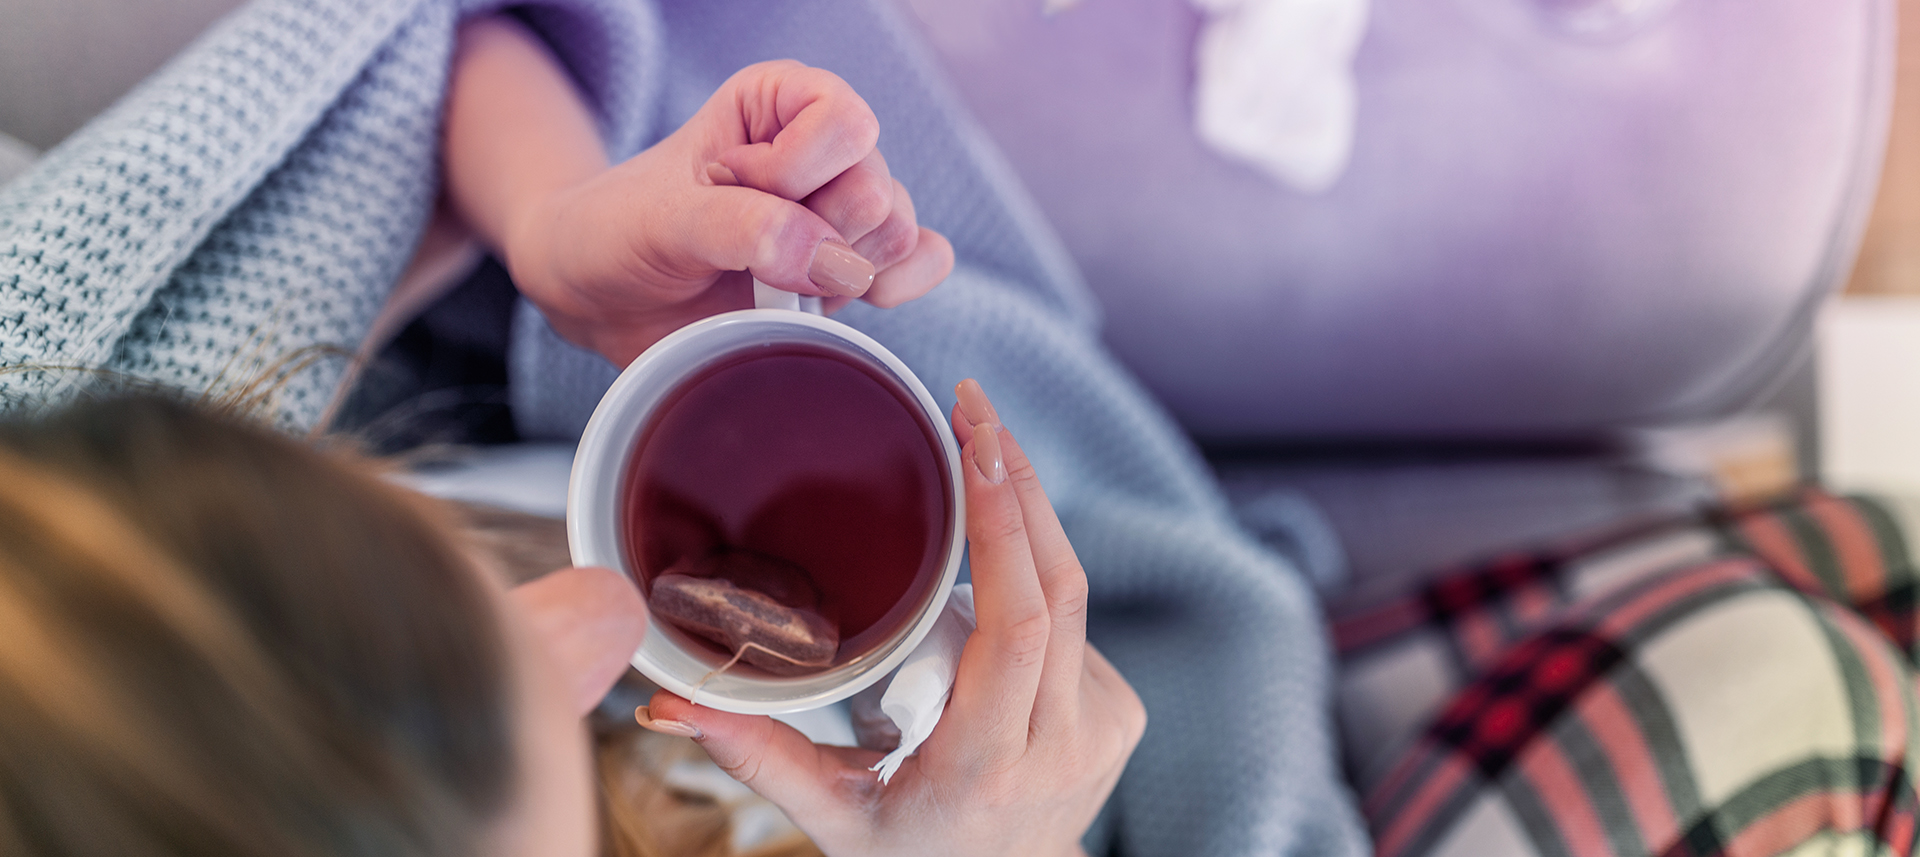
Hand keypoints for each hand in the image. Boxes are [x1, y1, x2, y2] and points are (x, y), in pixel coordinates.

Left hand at [445, 17, 954, 366]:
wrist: (604, 293)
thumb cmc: (622, 233)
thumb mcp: (663, 221)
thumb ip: (745, 228)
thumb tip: (840, 264)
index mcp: (783, 100)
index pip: (844, 126)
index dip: (791, 175)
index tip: (725, 189)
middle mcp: (826, 147)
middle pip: (877, 193)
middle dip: (811, 237)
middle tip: (742, 251)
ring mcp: (846, 209)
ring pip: (898, 238)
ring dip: (833, 276)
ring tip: (767, 280)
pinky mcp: (857, 266)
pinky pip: (924, 265)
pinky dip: (890, 290)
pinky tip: (827, 302)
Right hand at [640, 380, 1145, 856]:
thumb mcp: (832, 817)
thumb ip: (756, 755)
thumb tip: (667, 698)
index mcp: (990, 762)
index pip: (1018, 621)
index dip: (1005, 522)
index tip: (976, 441)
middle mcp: (1063, 740)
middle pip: (1059, 583)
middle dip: (1017, 481)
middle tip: (971, 407)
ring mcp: (1105, 725)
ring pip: (1073, 593)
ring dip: (1026, 522)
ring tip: (974, 461)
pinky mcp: (1122, 713)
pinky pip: (1077, 624)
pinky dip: (1036, 583)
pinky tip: (996, 572)